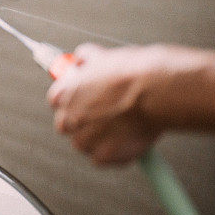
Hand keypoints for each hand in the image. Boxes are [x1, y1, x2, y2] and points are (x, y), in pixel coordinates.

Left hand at [47, 43, 166, 165]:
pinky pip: (101, 160)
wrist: (157, 90)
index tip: (82, 99)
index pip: (56, 101)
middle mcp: (71, 116)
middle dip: (80, 122)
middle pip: (65, 126)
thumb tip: (83, 59)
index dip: (72, 100)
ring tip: (116, 128)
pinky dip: (112, 154)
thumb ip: (86, 59)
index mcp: (65, 93)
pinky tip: (125, 140)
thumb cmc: (133, 72)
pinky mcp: (105, 155)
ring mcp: (86, 138)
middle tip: (100, 116)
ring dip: (95, 139)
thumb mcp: (102, 55)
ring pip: (82, 144)